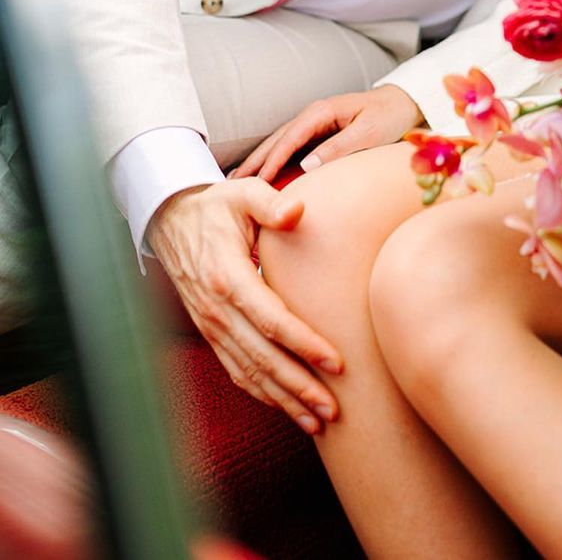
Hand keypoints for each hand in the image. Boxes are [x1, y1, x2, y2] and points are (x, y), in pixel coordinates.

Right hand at [146, 179, 342, 434]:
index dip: (303, 344)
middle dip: (299, 386)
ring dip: (284, 399)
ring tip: (318, 421)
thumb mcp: (241, 193)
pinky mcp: (211, 332)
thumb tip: (297, 211)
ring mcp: (211, 325)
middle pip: (262, 357)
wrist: (171, 221)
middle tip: (334, 409)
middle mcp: (216, 309)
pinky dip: (262, 393)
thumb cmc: (216, 206)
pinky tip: (287, 407)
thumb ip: (270, 203)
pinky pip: (237, 370)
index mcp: (226, 276)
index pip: (270, 319)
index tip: (337, 362)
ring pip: (249, 372)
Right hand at [230, 85, 422, 182]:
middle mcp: (312, 116)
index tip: (255, 182)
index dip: (271, 160)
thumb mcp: (368, 133)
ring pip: (280, 145)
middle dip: (254, 161)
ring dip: (260, 163)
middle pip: (276, 140)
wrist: (404, 104)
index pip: (288, 139)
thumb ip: (339, 147)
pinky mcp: (318, 134)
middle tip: (231, 185)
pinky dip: (275, 162)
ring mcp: (313, 124)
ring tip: (238, 183)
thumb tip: (306, 167)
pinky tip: (264, 177)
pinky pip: (291, 149)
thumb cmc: (388, 116)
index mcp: (321, 112)